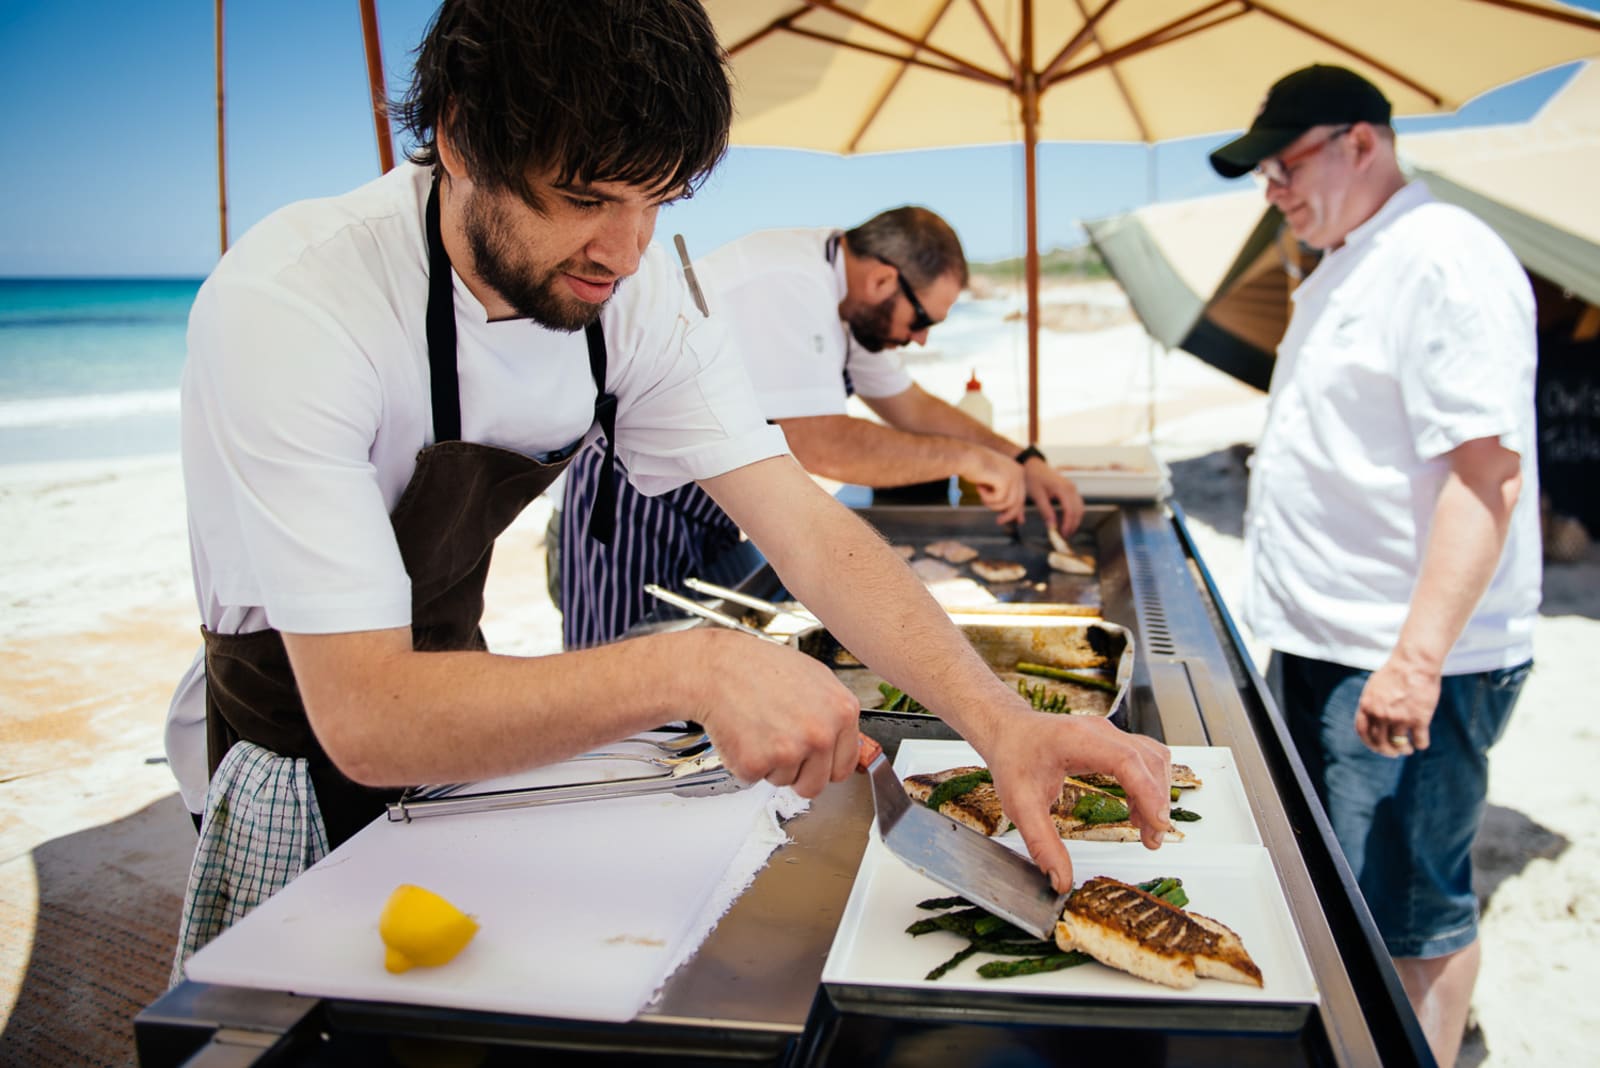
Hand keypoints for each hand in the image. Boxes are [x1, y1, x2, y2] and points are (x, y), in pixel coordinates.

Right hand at [683, 629, 860, 796]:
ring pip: (784, 782)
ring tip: (760, 728)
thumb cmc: (760, 668)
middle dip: (796, 772)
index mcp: (842, 712)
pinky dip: (744, 762)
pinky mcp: (756, 763)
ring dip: (769, 764)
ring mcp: (790, 750)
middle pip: (815, 785)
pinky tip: (744, 733)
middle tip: (778, 741)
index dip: (823, 766)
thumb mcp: (816, 679)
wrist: (717, 667)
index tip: (811, 760)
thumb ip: (834, 714)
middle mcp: (820, 733)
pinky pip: (754, 779)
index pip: (844, 767)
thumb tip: (846, 745)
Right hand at [958, 446, 1026, 524]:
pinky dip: (986, 498)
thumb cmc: (973, 468)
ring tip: (981, 496)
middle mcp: (1018, 472)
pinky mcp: (1005, 480)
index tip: (1019, 521)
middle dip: (1009, 514)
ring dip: (992, 504)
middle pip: (1018, 501)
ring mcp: (1013, 476)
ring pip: (1008, 503)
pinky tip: (979, 487)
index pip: (1021, 494)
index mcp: (1017, 470)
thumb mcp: (992, 482)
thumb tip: (1011, 513)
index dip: (1018, 509)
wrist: (964, 456)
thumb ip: (1003, 493)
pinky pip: (998, 500)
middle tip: (999, 522)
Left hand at [978, 713, 1171, 891]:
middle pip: (1147, 761)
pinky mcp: (1110, 741)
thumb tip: (1060, 880)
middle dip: (1156, 802)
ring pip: (1151, 758)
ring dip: (1156, 793)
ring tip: (1146, 831)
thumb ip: (1042, 844)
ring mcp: (1107, 734)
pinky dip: (1147, 785)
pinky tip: (1137, 811)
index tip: (1158, 823)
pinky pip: (1143, 759)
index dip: (1148, 792)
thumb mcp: (1020, 805)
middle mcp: (1098, 732)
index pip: (1126, 761)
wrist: (1007, 731)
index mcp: (1077, 740)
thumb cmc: (1012, 758)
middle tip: (1151, 840)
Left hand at [1023, 458, 1083, 536]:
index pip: (1070, 511)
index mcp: (1063, 489)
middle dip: (1073, 525)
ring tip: (1066, 531)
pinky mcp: (1071, 489)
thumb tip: (1052, 527)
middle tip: (1064, 537)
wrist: (1033, 465)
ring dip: (1075, 521)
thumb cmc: (1033, 478)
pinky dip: (1075, 514)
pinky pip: (1078, 504)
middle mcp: (1071, 488)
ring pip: (1080, 508)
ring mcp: (1073, 488)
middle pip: (1078, 511)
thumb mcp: (1037, 495)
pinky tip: (1068, 521)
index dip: (1068, 525)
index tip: (1062, 535)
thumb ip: (1045, 511)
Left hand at [1354, 654, 1439, 756]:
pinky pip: (1419, 741)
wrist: (1414, 662)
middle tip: (1395, 752)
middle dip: (1388, 751)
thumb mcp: (1374, 687)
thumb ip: (1371, 704)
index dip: (1370, 743)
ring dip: (1404, 749)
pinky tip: (1421, 742)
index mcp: (1367, 706)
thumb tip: (1371, 719)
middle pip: (1381, 742)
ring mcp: (1399, 718)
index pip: (1363, 732)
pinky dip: (1421, 744)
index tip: (1378, 747)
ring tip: (1408, 749)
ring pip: (1400, 745)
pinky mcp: (1419, 719)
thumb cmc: (1396, 672)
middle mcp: (1380, 715)